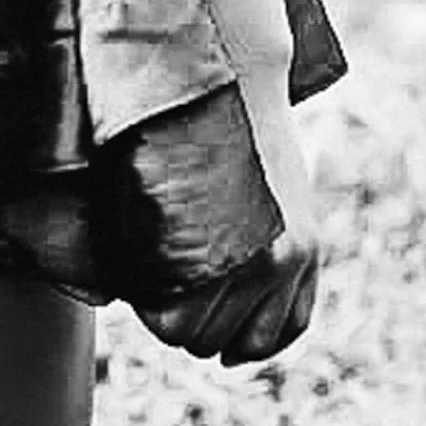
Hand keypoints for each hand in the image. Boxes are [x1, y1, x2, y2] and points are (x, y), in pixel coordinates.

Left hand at [137, 85, 320, 364]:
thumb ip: (140, 239)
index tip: (139, 287)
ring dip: (220, 334)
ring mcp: (294, 258)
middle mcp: (264, 260)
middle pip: (207, 339)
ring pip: (252, 344)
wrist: (241, 81)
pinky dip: (261, 340)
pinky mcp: (312, 252)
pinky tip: (236, 343)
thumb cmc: (179, 128)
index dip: (147, 310)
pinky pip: (292, 326)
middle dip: (179, 322)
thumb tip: (114, 287)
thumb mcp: (148, 180)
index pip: (171, 325)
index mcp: (216, 245)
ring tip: (197, 308)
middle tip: (164, 293)